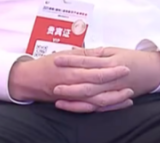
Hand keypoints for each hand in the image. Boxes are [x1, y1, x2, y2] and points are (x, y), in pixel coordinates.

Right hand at [8, 47, 132, 112]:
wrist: (28, 80)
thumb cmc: (46, 64)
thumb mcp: (65, 54)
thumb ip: (83, 55)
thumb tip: (101, 51)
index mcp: (72, 70)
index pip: (95, 71)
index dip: (111, 70)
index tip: (125, 66)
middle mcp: (72, 85)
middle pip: (99, 88)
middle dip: (116, 86)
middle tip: (131, 82)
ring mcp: (72, 97)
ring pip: (96, 101)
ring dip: (113, 99)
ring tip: (128, 95)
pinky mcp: (71, 103)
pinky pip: (90, 108)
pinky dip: (104, 108)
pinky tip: (115, 105)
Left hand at [52, 47, 159, 111]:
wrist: (153, 70)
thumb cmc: (133, 58)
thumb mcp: (114, 50)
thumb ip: (97, 53)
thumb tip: (80, 52)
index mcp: (111, 63)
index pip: (87, 62)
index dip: (71, 61)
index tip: (57, 60)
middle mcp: (112, 79)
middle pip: (88, 85)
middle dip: (70, 87)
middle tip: (54, 87)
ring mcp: (114, 91)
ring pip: (92, 99)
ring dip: (75, 101)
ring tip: (59, 101)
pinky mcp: (115, 99)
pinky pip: (99, 107)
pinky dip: (86, 108)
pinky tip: (73, 108)